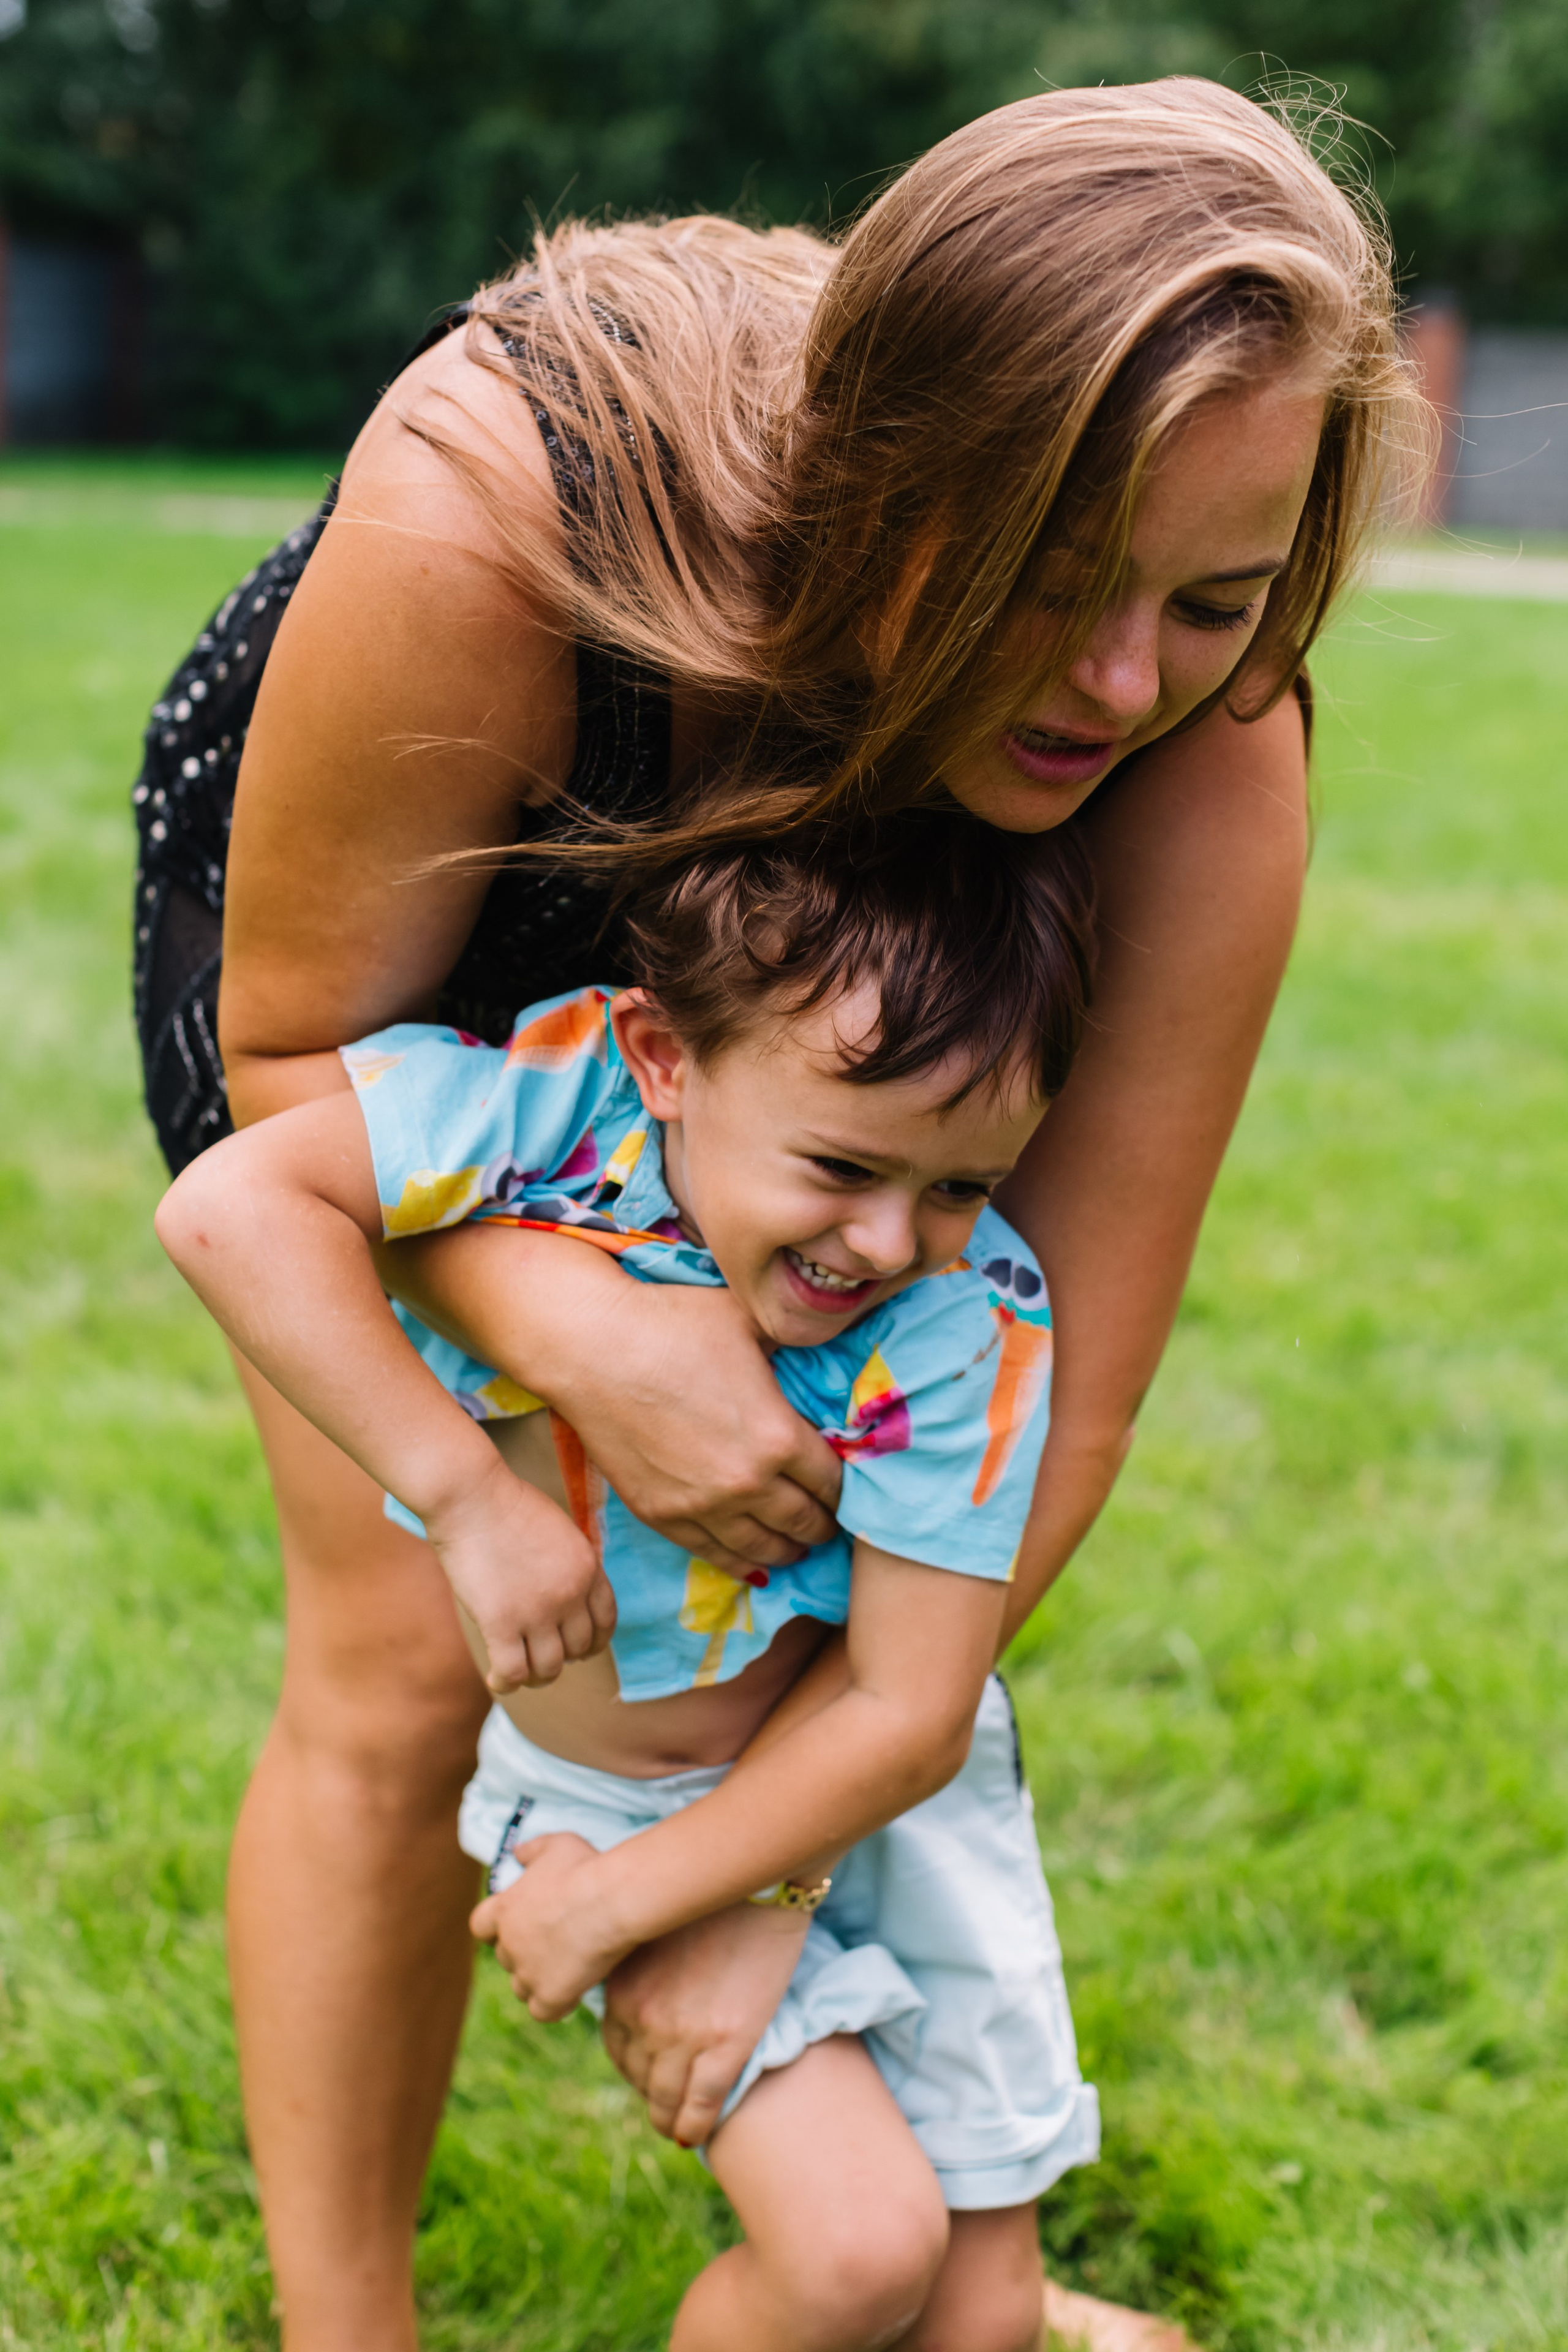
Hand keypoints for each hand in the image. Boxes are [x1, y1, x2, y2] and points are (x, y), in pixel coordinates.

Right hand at [424, 1451, 615, 1691]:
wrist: (471, 1495)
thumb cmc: (506, 1505)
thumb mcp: (559, 1530)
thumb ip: (570, 1565)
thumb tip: (568, 1600)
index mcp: (588, 1568)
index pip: (606, 1621)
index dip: (594, 1641)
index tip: (579, 1649)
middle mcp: (570, 1594)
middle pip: (580, 1648)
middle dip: (563, 1657)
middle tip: (542, 1657)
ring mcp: (537, 1611)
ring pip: (550, 1668)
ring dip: (537, 1677)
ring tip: (521, 1673)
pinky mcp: (501, 1623)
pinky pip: (513, 1672)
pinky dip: (507, 1683)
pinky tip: (498, 1681)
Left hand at [470, 1831, 632, 2017]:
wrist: (611, 1900)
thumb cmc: (585, 1867)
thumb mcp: (556, 1844)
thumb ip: (532, 1849)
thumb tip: (517, 1853)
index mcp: (503, 1909)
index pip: (480, 1925)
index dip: (496, 1927)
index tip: (518, 1923)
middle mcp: (509, 1944)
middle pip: (505, 1958)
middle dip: (525, 1953)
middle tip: (556, 1942)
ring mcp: (528, 1974)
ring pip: (521, 1987)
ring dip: (537, 1980)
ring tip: (567, 1968)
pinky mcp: (550, 1996)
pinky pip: (543, 2011)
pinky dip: (556, 2004)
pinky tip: (575, 1991)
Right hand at [552, 1280, 843, 1574]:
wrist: (591, 1350)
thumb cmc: (673, 1324)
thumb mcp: (749, 1321)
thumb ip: (794, 1341)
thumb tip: (824, 1340)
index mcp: (779, 1437)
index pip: (833, 1482)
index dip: (845, 1485)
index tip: (845, 1483)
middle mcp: (748, 1484)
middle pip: (806, 1522)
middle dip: (825, 1523)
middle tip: (830, 1519)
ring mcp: (703, 1507)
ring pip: (765, 1549)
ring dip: (790, 1548)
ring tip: (799, 1543)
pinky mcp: (663, 1517)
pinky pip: (716, 1555)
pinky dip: (743, 1561)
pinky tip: (756, 1560)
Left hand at [601, 1902, 809, 2146]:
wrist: (763, 1886)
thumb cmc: (713, 1902)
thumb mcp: (657, 1935)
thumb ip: (644, 1975)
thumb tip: (645, 2009)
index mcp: (623, 1988)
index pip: (616, 2047)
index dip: (634, 2066)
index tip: (648, 2074)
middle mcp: (645, 2017)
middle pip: (638, 2076)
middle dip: (651, 2093)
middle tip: (665, 2102)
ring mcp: (683, 2036)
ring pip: (666, 2099)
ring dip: (669, 2119)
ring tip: (677, 2127)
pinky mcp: (726, 2046)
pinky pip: (701, 2106)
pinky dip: (696, 2126)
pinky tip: (697, 2136)